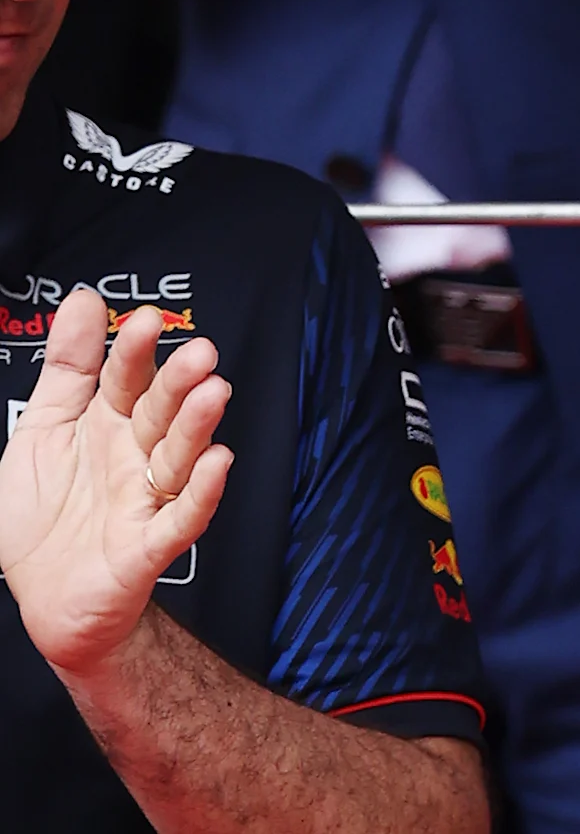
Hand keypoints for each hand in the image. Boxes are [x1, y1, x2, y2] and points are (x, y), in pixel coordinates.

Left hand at [0, 290, 232, 674]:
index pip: (124, 380)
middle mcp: (132, 458)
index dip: (134, 351)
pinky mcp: (149, 547)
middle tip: (198, 352)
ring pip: (177, 458)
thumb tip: (84, 302)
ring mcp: (144, 501)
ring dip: (198, 428)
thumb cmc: (45, 516)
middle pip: (160, 414)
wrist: (45, 599)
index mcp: (106, 426)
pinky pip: (180, 519)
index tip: (145, 320)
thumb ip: (67, 369)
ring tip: (214, 394)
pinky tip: (217, 464)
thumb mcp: (40, 431)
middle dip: (179, 384)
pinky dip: (200, 493)